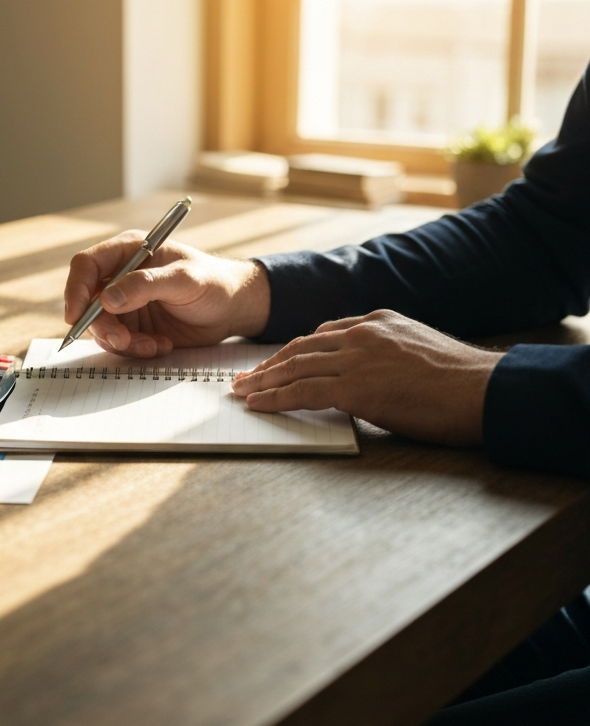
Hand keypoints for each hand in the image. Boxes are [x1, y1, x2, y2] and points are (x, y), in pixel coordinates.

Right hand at [63, 231, 270, 357]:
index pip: (87, 265)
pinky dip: (137, 349)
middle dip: (102, 325)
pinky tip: (161, 345)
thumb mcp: (184, 280)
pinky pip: (120, 343)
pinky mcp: (135, 326)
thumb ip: (145, 286)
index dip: (75, 289)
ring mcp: (126, 303)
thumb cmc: (213, 282)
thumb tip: (107, 298)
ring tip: (153, 344)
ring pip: (101, 327)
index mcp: (129, 252)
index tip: (75, 316)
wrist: (233, 308)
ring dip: (122, 342)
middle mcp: (121, 276)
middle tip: (123, 340)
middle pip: (88, 302)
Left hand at [232, 310, 502, 445]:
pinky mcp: (355, 387)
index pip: (323, 334)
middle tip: (245, 377)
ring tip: (241, 391)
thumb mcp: (419, 351)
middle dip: (270, 364)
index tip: (277, 362)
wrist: (484, 391)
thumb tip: (370, 375)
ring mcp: (357, 358)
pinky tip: (257, 404)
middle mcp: (362, 334)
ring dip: (263, 381)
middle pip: (301, 348)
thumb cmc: (460, 382)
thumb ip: (387, 355)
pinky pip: (302, 392)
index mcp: (378, 321)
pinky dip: (274, 398)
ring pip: (295, 367)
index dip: (295, 351)